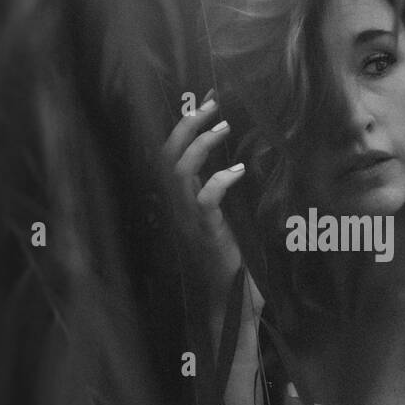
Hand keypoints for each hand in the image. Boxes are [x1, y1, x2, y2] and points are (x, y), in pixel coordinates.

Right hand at [160, 91, 246, 311]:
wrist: (224, 301)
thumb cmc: (225, 260)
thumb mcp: (217, 220)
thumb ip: (215, 194)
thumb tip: (233, 161)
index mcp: (177, 201)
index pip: (168, 156)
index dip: (182, 127)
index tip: (204, 104)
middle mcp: (176, 207)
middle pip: (167, 155)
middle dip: (187, 126)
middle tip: (212, 106)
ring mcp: (187, 219)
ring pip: (180, 171)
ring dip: (201, 144)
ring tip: (224, 127)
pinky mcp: (205, 232)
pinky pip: (205, 199)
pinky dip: (219, 180)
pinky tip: (237, 172)